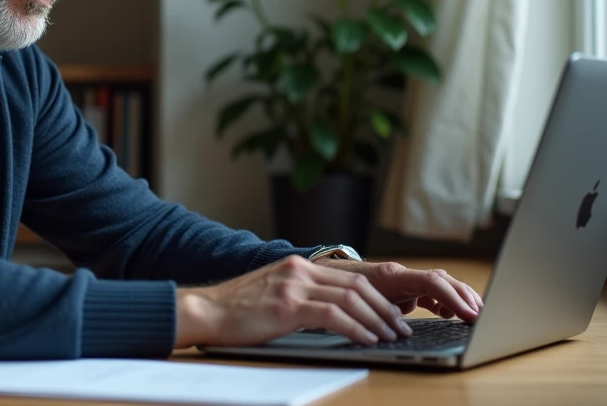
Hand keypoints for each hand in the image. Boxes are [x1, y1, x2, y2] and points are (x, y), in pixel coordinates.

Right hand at [173, 256, 481, 349]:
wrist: (205, 310)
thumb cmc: (237, 311)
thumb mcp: (274, 295)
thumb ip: (303, 297)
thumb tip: (334, 314)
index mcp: (299, 266)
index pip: (351, 278)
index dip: (378, 297)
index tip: (394, 315)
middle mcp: (300, 270)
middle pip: (357, 285)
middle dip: (385, 309)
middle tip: (401, 329)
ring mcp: (294, 285)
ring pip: (350, 298)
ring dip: (377, 320)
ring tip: (391, 336)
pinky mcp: (287, 305)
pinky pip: (333, 315)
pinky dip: (356, 328)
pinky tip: (367, 340)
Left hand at [318, 259, 482, 320]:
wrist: (329, 275)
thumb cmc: (342, 289)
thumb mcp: (357, 302)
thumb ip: (376, 312)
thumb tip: (392, 329)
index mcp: (392, 275)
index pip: (431, 281)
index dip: (452, 297)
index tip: (468, 313)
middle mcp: (402, 274)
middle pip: (442, 280)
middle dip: (464, 297)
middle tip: (481, 316)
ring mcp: (406, 279)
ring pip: (440, 284)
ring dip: (459, 298)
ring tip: (474, 314)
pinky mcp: (405, 287)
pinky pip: (432, 291)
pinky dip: (446, 301)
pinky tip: (453, 314)